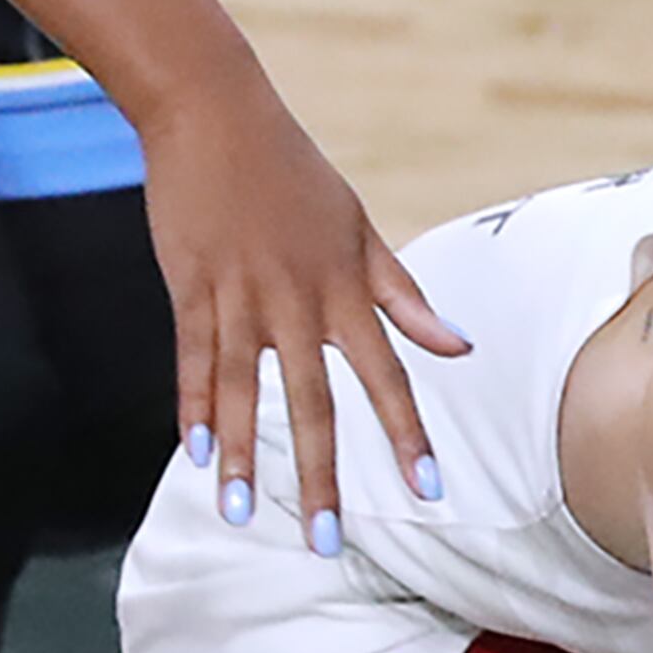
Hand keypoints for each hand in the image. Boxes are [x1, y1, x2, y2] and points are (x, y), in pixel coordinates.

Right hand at [133, 52, 470, 541]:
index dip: (407, 435)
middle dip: (322, 475)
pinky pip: (193, 357)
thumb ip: (406, 296)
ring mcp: (240, 295)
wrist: (214, 110)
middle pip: (313, 402)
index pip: (388, 376)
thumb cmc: (293, 173)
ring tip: (241, 514)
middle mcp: (297, 301)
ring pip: (242, 390)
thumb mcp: (360, 230)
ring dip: (243, 455)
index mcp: (345, 289)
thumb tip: (461, 348)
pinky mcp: (191, 285)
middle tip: (330, 543)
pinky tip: (194, 453)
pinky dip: (192, 405)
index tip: (427, 490)